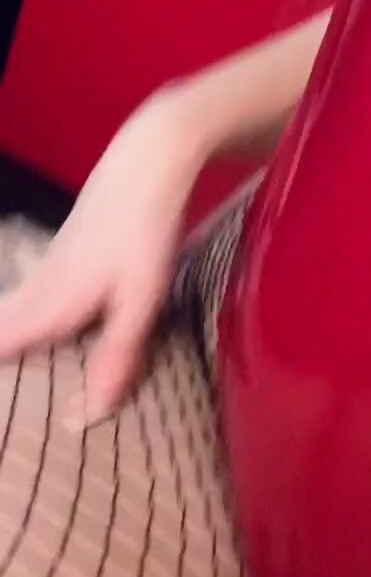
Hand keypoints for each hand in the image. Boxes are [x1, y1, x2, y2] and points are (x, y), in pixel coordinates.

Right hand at [0, 90, 204, 427]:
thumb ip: (117, 355)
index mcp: (50, 303)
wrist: (149, 158)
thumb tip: (88, 418)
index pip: (0, 342)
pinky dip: (21, 311)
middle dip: (1, 347)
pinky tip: (39, 318)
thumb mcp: (141, 299)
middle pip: (2, 323)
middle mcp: (40, 284)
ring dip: (7, 330)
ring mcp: (50, 262)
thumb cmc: (145, 230)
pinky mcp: (66, 248)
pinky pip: (30, 289)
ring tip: (14, 357)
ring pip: (14, 305)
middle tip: (6, 391)